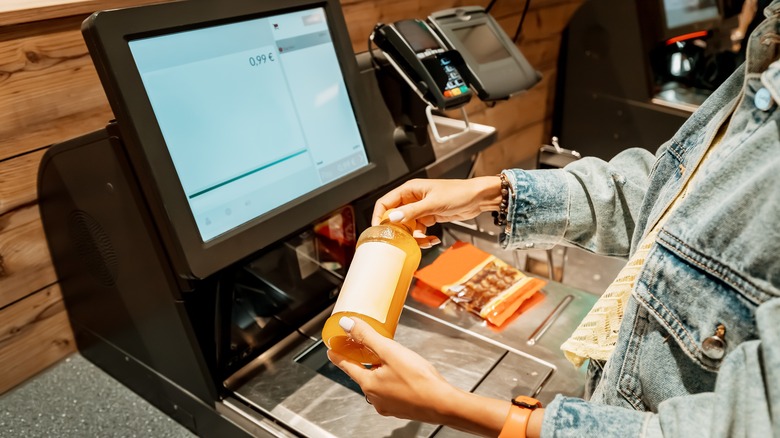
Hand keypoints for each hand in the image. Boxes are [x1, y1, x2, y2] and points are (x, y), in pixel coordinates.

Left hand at [327, 317, 510, 435]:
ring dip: (379, 370)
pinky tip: (404, 374)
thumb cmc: (419, 380)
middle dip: (363, 361)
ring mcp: (389, 405)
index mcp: (369, 384)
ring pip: (378, 382)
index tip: (332, 350)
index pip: (346, 366)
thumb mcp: (390, 351)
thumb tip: (347, 324)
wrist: (443, 404)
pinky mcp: (402, 408)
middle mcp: (375, 397)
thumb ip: (367, 336)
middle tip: (365, 348)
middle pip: (363, 374)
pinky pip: (390, 390)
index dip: (338, 355)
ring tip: (390, 358)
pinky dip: (391, 380)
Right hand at [371, 176, 502, 246]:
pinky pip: (419, 230)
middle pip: (395, 218)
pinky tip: (432, 240)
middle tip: (404, 242)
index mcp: (409, 190)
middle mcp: (412, 199)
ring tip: (424, 242)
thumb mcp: (433, 203)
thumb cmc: (458, 193)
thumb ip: (412, 212)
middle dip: (400, 232)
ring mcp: (420, 209)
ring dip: (414, 238)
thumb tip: (392, 218)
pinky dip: (423, 238)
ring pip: (407, 227)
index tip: (380, 231)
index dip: (380, 216)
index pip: (385, 203)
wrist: (477, 198)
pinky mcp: (429, 217)